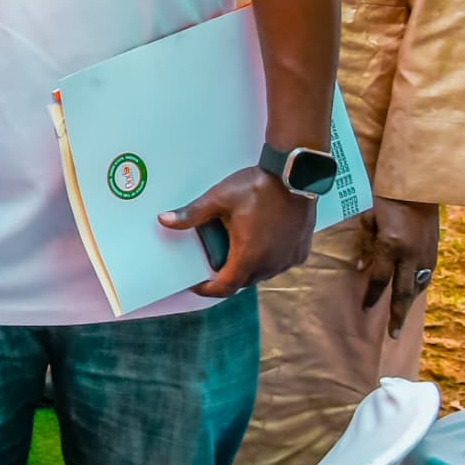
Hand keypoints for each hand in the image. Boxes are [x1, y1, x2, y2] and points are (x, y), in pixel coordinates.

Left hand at [159, 168, 315, 295]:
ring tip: (235, 250)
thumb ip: (192, 214)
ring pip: (262, 274)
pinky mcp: (300, 252)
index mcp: (248, 256)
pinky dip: (267, 260)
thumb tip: (164, 220)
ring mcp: (288, 259)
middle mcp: (271, 264)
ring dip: (247, 268)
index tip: (197, 285)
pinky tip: (259, 243)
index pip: (225, 287)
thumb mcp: (219, 199)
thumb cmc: (258, 187)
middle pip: (242, 281)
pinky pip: (279, 264)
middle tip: (213, 260)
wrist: (296, 175)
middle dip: (226, 276)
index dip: (208, 290)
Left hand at [358, 197, 438, 335]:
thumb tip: (362, 270)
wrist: (418, 183)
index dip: (372, 295)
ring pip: (418, 285)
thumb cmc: (387, 197)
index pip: (379, 279)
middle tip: (394, 334)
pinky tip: (414, 291)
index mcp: (391, 245)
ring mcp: (426, 252)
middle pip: (403, 292)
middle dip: (398, 314)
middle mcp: (411, 254)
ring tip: (402, 316)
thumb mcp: (369, 219)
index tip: (366, 308)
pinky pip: (427, 274)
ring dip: (410, 301)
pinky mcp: (435, 249)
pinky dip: (419, 285)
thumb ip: (366, 245)